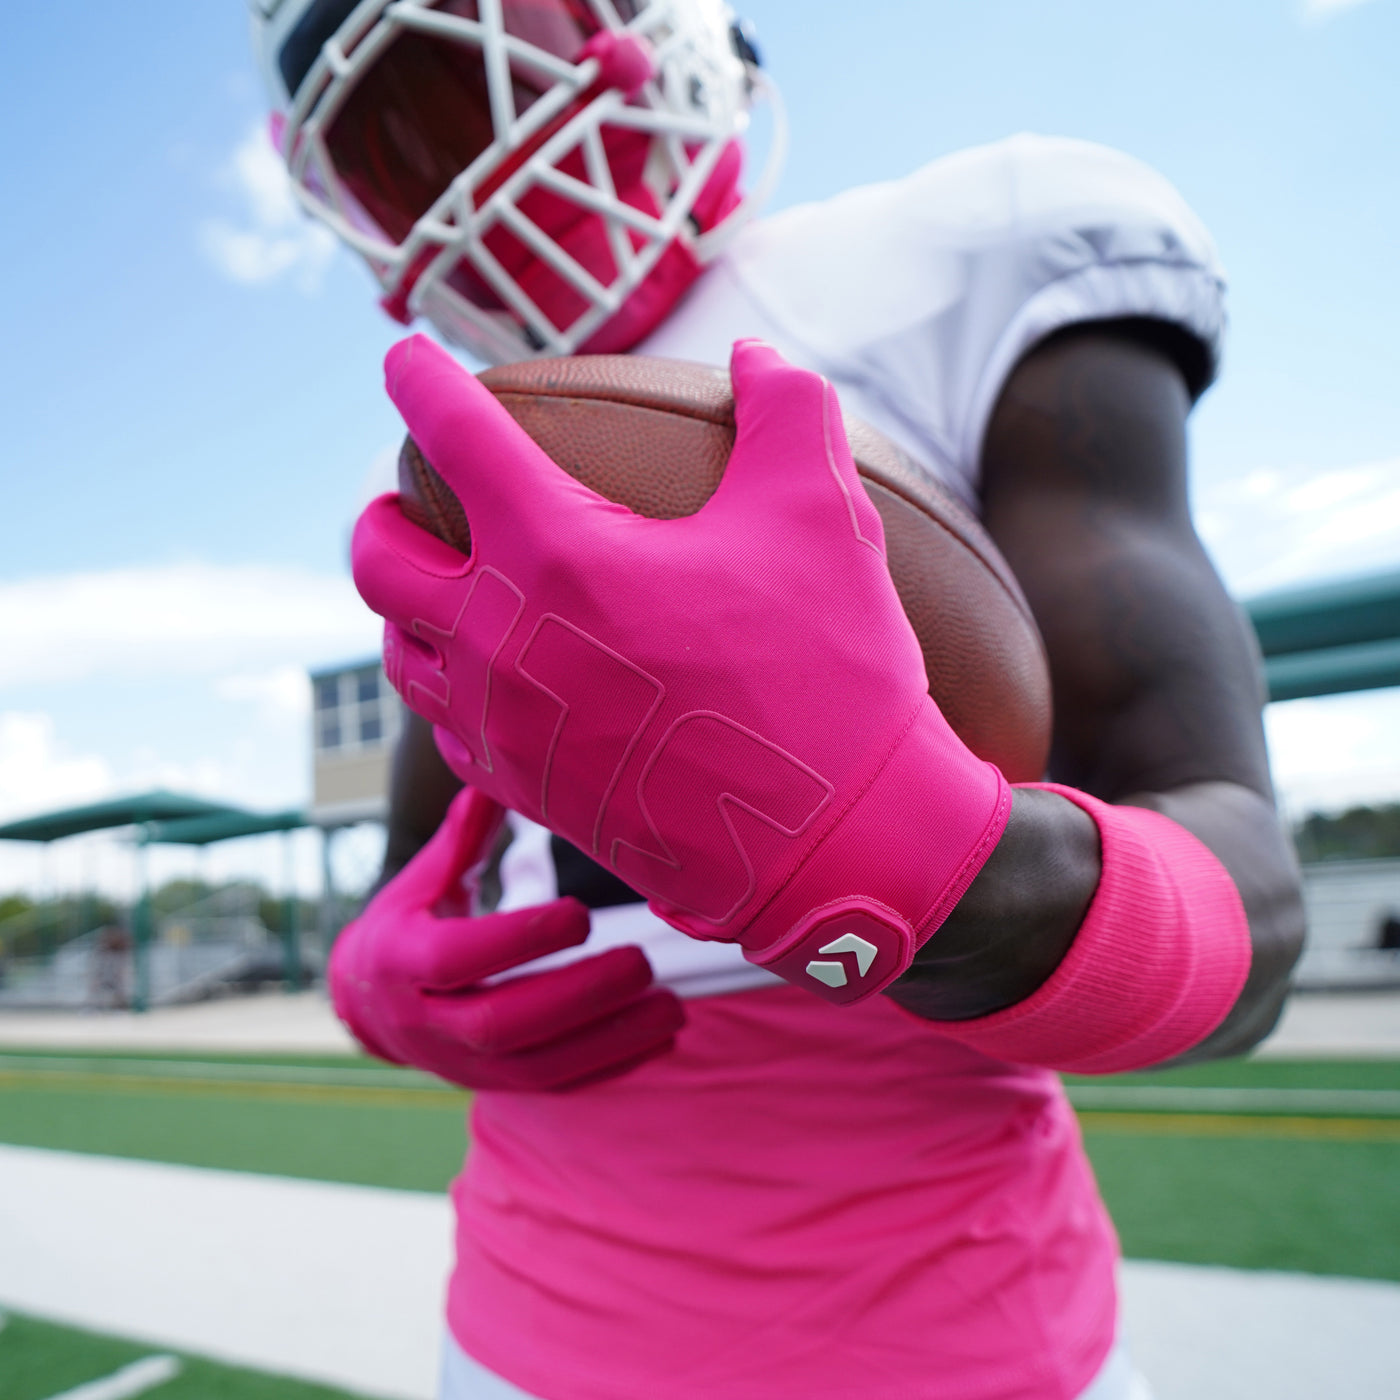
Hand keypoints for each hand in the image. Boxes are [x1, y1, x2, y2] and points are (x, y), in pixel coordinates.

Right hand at [328, 787, 684, 1090]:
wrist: (369, 1005)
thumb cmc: (407, 926)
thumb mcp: (422, 881)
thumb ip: (462, 839)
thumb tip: (490, 776)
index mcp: (403, 960)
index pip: (458, 957)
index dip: (519, 940)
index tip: (579, 914)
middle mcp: (427, 1022)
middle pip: (502, 1023)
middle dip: (577, 996)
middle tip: (642, 962)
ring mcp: (462, 1064)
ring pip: (538, 1066)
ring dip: (611, 1040)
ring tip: (673, 1007)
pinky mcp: (496, 1085)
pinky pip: (557, 1085)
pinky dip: (612, 1066)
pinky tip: (661, 1037)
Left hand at [352, 337, 1009, 1003]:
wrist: (834, 840)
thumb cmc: (827, 670)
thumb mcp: (821, 512)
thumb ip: (784, 409)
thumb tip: (755, 358)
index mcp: (559, 551)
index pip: (453, 436)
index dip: (418, 380)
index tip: (402, 356)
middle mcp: (505, 637)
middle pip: (377, 559)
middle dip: (380, 514)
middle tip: (407, 499)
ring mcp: (506, 725)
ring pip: (400, 652)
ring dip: (405, 608)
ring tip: (442, 591)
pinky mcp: (526, 790)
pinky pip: (446, 730)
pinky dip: (450, 690)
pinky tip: (493, 683)